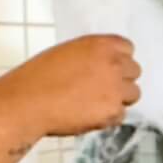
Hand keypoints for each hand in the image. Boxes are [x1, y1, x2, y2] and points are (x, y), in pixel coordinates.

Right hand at [0, 36, 141, 135]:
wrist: (28, 102)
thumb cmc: (38, 77)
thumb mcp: (67, 53)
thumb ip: (91, 57)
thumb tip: (102, 67)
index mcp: (101, 45)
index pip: (128, 48)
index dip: (119, 60)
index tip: (109, 69)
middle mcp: (113, 63)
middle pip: (135, 71)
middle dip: (122, 80)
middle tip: (102, 89)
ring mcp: (116, 88)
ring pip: (133, 94)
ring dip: (119, 99)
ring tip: (95, 103)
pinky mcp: (112, 111)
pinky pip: (121, 115)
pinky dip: (108, 118)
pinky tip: (88, 115)